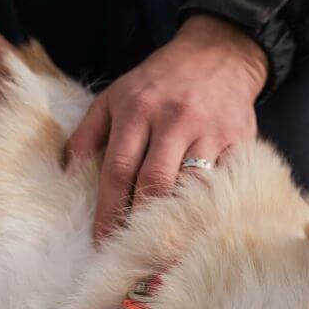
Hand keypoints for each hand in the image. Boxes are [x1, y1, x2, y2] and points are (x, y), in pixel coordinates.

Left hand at [64, 15, 267, 241]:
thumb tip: (66, 173)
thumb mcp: (114, 96)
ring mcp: (211, 130)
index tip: (101, 242)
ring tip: (163, 252)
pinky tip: (202, 231)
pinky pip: (228, 182)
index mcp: (137, 110)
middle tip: (130, 254)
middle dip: (140, 223)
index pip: (118, 169)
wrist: (219, 54)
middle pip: (155, 182)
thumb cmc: (158, 83)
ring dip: (177, 222)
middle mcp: (174, 119)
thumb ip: (87, 134)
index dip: (108, 210)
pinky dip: (214, 208)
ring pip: (193, 187)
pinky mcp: (242, 139)